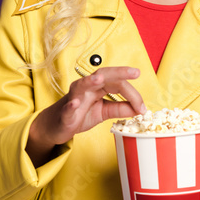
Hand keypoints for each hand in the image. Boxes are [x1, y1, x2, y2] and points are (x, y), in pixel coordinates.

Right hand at [26, 66, 145, 165]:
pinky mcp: (65, 113)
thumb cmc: (79, 114)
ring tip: (100, 79)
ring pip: (82, 86)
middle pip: (102, 76)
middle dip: (118, 72)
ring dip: (90, 81)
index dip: (132, 94)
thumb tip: (139, 109)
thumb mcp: (103, 112)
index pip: (117, 84)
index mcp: (96, 87)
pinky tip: (75, 103)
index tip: (142, 108)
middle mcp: (85, 88)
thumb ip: (120, 108)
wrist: (56, 126)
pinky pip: (68, 107)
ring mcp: (73, 98)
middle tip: (134, 72)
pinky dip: (72, 105)